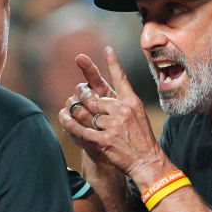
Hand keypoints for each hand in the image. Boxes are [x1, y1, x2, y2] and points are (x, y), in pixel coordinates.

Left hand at [59, 47, 164, 178]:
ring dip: (88, 121)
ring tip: (93, 126)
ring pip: (90, 115)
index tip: (108, 49)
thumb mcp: (138, 116)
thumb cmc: (142, 139)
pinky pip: (82, 129)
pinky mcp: (104, 139)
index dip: (113, 63)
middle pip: (97, 100)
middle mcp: (123, 111)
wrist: (147, 161)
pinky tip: (64, 120)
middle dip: (92, 107)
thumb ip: (123, 105)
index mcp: (132, 102)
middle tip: (94, 113)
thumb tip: (104, 100)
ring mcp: (113, 125)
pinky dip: (71, 125)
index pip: (121, 79)